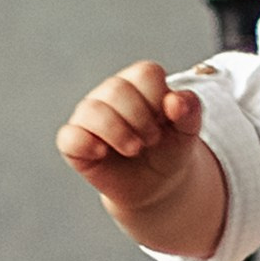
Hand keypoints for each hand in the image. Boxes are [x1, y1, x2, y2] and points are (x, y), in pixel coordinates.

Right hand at [56, 61, 223, 248]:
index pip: (145, 74)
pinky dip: (86, 144)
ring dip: (118, 132)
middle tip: (152, 140)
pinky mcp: (75, 143)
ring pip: (92, 110)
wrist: (157, 186)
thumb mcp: (187, 132)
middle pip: (117, 89)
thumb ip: (190, 111)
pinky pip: (69, 137)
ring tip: (134, 149)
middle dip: (141, 120)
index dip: (159, 100)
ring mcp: (89, 117)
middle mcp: (109, 94)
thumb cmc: (169, 150)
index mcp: (138, 83)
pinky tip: (103, 153)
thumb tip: (175, 101)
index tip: (165, 121)